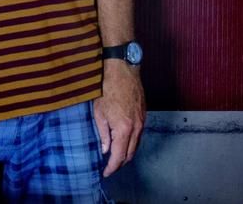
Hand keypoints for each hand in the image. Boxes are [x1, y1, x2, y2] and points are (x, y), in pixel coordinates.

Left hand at [93, 61, 144, 176]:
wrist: (122, 69)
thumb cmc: (106, 88)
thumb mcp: (99, 112)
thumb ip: (103, 134)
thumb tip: (105, 149)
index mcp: (123, 128)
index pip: (119, 155)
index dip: (112, 167)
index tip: (105, 173)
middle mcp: (136, 128)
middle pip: (130, 153)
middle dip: (120, 163)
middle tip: (109, 167)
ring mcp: (142, 121)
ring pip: (136, 145)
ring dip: (126, 153)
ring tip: (115, 157)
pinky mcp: (144, 114)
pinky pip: (139, 134)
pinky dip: (131, 142)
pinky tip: (123, 142)